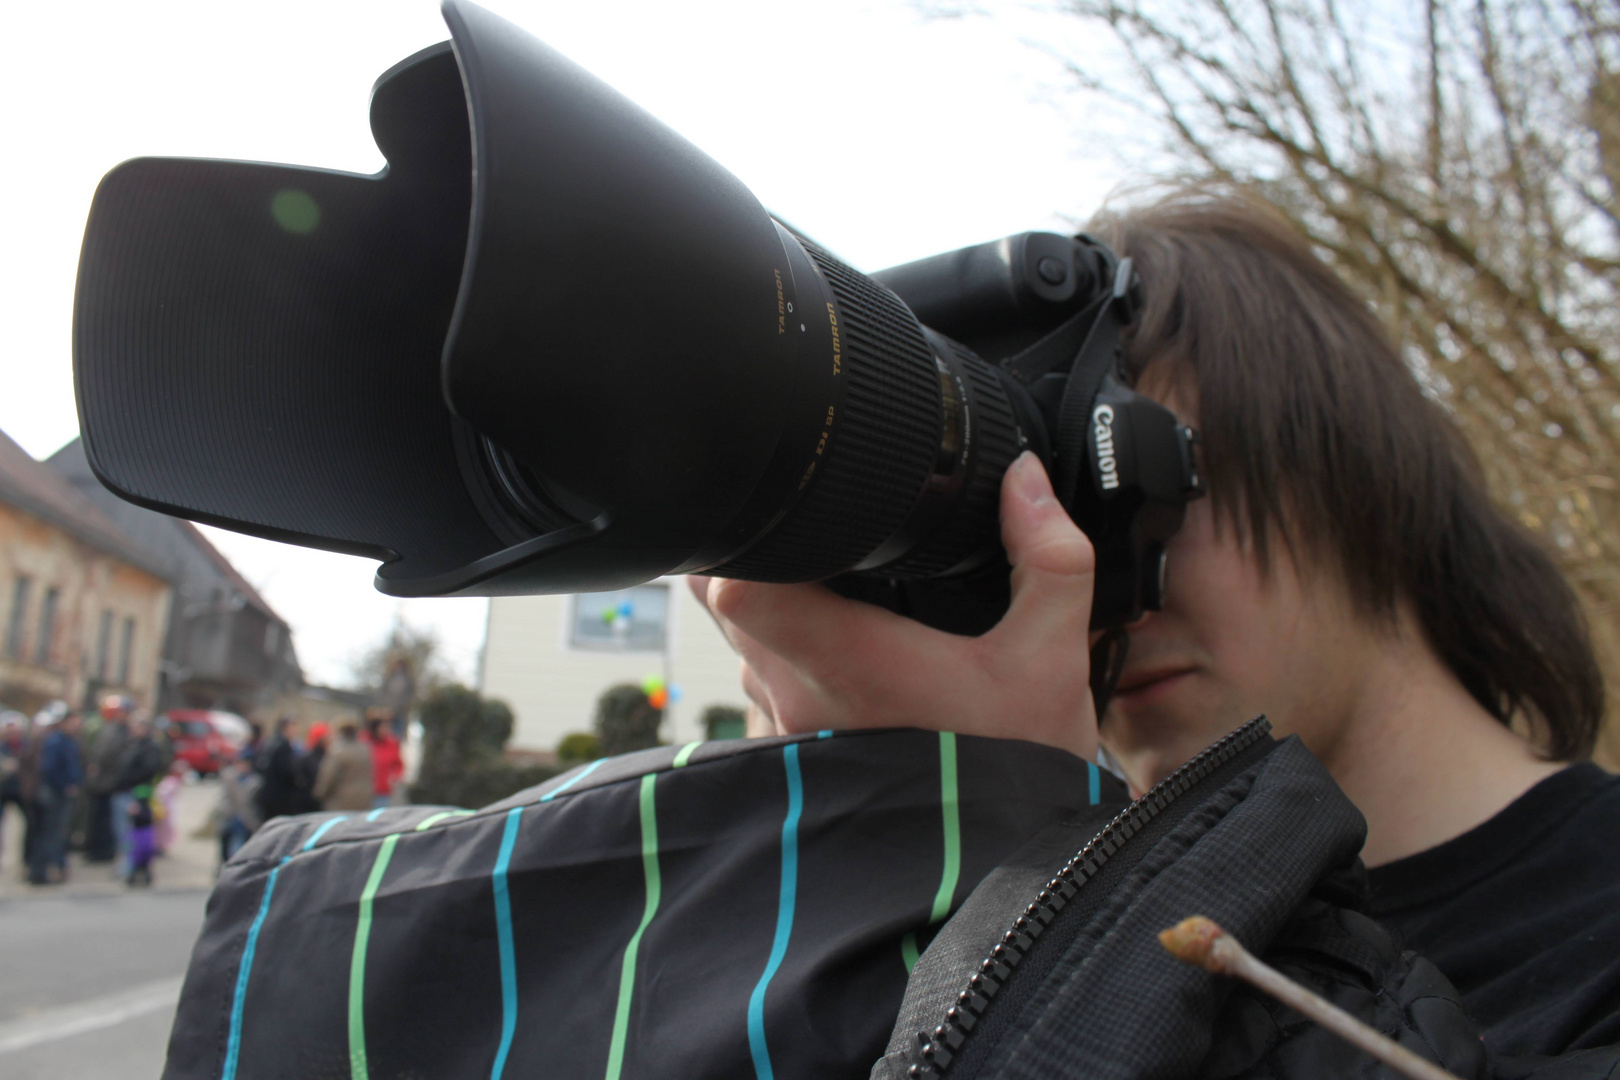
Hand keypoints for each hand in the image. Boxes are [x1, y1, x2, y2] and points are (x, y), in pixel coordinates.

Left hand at [691, 452, 1099, 758]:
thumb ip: (1046, 559)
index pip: (736, 588)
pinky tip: (847, 666)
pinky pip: (760, 696)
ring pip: (741, 649)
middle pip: (724, 604)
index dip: (743, 537)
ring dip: (773, 616)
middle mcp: (797, 700)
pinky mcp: (788, 768)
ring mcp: (785, 737)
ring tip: (840, 600)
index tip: (789, 509)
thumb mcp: (1052, 661)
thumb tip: (1025, 478)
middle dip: (759, 558)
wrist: (1010, 877)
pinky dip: (785, 669)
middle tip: (820, 540)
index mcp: (848, 662)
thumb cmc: (1019, 773)